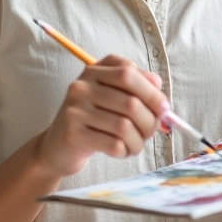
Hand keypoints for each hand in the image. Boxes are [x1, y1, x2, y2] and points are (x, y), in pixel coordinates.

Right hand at [35, 55, 165, 178]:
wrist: (57, 145)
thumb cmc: (93, 117)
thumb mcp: (111, 94)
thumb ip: (135, 86)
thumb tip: (160, 92)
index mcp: (94, 70)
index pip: (128, 73)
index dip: (151, 91)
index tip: (164, 108)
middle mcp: (82, 86)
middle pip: (130, 102)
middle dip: (150, 121)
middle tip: (151, 131)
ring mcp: (75, 110)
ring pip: (124, 126)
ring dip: (138, 140)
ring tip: (136, 144)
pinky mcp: (73, 134)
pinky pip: (113, 144)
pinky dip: (125, 150)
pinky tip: (123, 151)